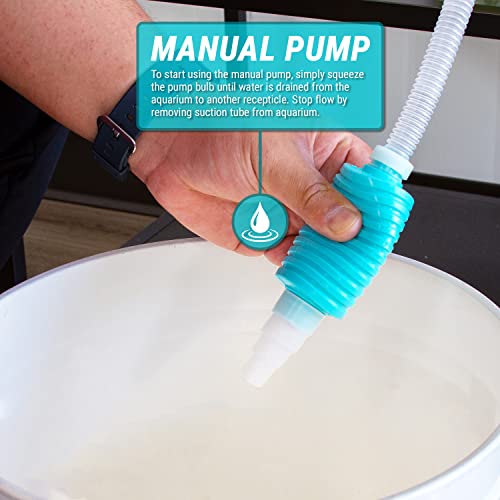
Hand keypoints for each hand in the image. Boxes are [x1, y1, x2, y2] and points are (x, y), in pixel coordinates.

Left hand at [130, 131, 370, 264]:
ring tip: (335, 274)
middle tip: (358, 259)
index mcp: (325, 153)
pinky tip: (306, 275)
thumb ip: (310, 194)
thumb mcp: (274, 157)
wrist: (171, 149)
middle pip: (348, 221)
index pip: (366, 183)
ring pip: (322, 244)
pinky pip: (292, 257)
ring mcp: (291, 212)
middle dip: (353, 243)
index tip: (380, 229)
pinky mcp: (266, 234)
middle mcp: (311, 186)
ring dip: (328, 261)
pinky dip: (300, 269)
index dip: (377, 207)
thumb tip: (346, 223)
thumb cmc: (219, 130)